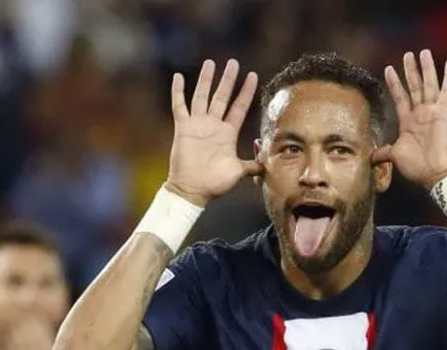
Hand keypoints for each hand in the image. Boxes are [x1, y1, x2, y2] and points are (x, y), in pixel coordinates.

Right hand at [166, 59, 261, 205]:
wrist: (193, 190)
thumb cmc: (214, 183)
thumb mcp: (238, 172)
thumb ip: (253, 165)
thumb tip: (268, 164)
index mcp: (227, 133)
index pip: (239, 107)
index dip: (246, 92)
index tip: (253, 75)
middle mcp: (213, 125)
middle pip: (222, 97)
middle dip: (228, 80)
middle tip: (233, 63)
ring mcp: (198, 125)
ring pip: (202, 96)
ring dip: (206, 80)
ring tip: (210, 63)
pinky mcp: (183, 128)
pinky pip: (179, 106)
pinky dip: (178, 91)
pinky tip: (179, 76)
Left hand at [374, 50, 446, 189]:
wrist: (435, 174)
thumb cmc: (417, 167)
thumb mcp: (395, 156)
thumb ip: (384, 153)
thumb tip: (371, 157)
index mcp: (408, 123)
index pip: (400, 97)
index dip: (394, 84)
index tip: (389, 69)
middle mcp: (420, 115)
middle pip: (414, 87)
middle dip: (410, 71)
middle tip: (408, 55)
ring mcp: (432, 113)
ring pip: (428, 85)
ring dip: (426, 68)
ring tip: (423, 52)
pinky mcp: (443, 113)